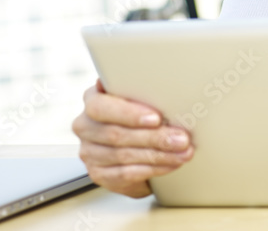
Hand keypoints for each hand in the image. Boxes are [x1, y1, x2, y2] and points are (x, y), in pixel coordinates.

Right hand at [71, 79, 193, 197]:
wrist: (133, 144)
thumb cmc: (139, 113)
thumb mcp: (140, 99)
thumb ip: (145, 95)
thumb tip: (171, 94)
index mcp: (93, 100)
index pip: (101, 107)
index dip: (129, 114)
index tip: (156, 118)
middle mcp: (86, 126)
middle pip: (117, 134)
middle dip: (154, 137)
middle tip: (181, 138)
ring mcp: (89, 152)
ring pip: (124, 155)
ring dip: (159, 154)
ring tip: (182, 152)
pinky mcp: (99, 174)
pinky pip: (127, 174)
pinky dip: (153, 168)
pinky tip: (171, 164)